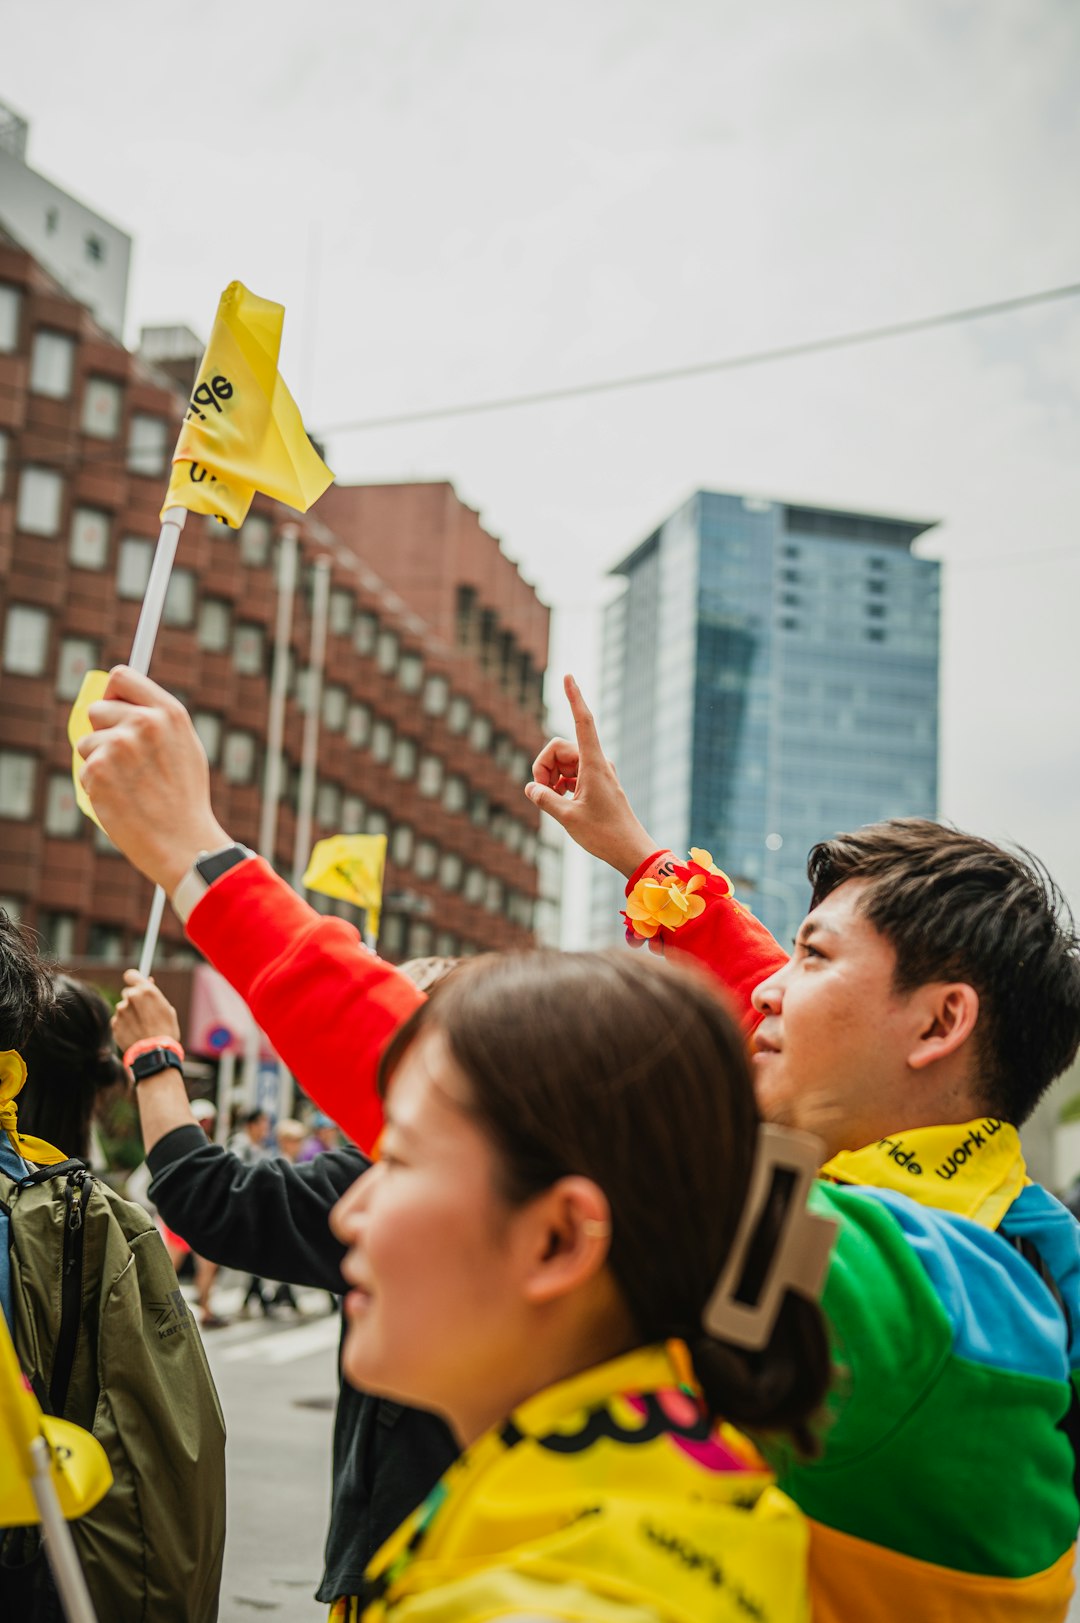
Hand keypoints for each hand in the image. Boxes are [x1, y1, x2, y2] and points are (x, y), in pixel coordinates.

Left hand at [76, 666, 230, 894]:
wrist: (182, 842)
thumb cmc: (184, 799)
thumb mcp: (186, 748)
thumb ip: (157, 721)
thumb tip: (122, 703)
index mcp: (168, 712)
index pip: (122, 677)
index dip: (113, 692)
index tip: (113, 708)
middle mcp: (143, 722)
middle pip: (98, 709)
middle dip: (104, 732)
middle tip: (125, 761)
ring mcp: (117, 746)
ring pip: (87, 743)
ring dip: (99, 762)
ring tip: (129, 786)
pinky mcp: (97, 770)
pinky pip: (84, 770)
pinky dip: (96, 786)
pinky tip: (121, 800)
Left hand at [113, 970, 181, 1052]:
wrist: (155, 1053)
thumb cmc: (165, 1031)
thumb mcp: (167, 1009)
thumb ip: (154, 995)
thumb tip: (148, 982)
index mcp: (146, 991)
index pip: (131, 975)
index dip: (133, 980)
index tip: (136, 985)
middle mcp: (131, 998)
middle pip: (127, 993)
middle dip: (134, 1000)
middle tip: (144, 1012)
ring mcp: (120, 1011)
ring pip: (123, 1009)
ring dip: (129, 1015)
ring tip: (141, 1027)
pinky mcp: (114, 1024)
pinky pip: (119, 1021)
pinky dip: (124, 1025)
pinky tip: (134, 1034)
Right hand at [524, 675, 658, 877]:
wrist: (632, 852)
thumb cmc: (603, 835)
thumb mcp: (566, 818)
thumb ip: (544, 799)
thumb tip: (531, 787)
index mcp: (594, 764)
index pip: (583, 721)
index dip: (574, 698)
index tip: (568, 676)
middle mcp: (598, 763)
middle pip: (560, 748)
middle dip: (544, 765)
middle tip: (540, 792)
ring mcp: (598, 773)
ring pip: (564, 763)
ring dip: (551, 778)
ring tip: (552, 803)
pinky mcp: (598, 785)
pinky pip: (572, 775)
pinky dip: (560, 786)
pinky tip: (560, 805)